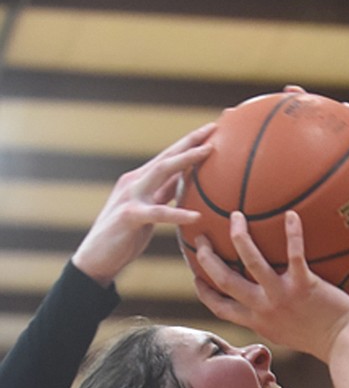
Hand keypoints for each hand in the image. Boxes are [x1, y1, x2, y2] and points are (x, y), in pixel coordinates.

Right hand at [71, 124, 215, 283]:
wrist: (96, 259)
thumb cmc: (126, 235)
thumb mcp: (149, 209)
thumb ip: (164, 192)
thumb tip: (186, 180)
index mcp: (140, 180)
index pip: (168, 156)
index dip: (189, 142)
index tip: (211, 129)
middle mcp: (134, 182)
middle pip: (166, 156)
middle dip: (190, 141)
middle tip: (213, 128)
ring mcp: (130, 197)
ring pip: (161, 172)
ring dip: (186, 160)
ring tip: (209, 153)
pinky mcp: (129, 216)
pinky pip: (157, 213)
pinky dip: (177, 214)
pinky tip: (196, 216)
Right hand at [189, 211, 348, 362]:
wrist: (345, 345)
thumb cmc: (322, 339)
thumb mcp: (287, 333)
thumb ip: (273, 318)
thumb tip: (268, 304)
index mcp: (257, 321)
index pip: (220, 307)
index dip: (204, 291)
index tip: (195, 276)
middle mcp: (263, 308)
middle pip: (224, 279)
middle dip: (207, 257)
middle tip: (201, 237)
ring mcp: (282, 296)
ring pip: (250, 261)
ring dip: (239, 236)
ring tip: (236, 216)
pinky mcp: (304, 286)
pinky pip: (295, 254)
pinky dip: (292, 233)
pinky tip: (291, 214)